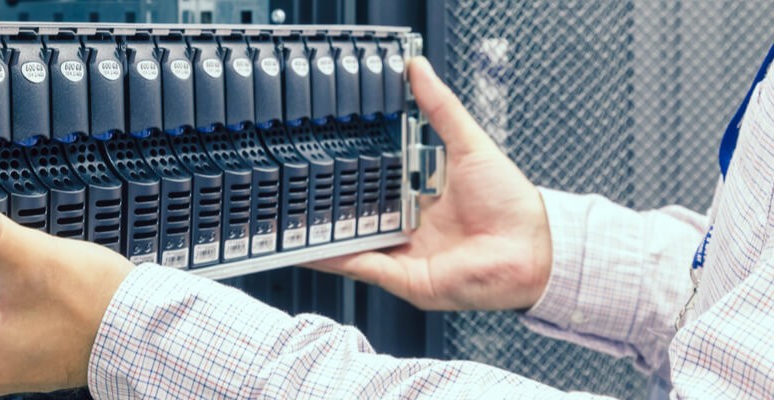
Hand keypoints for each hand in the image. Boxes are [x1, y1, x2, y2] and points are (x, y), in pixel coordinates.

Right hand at [305, 58, 552, 310]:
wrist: (533, 250)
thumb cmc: (511, 203)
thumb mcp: (469, 145)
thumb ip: (441, 109)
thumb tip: (419, 69)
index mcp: (422, 200)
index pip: (378, 183)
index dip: (353, 170)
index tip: (327, 150)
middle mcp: (410, 229)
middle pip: (360, 213)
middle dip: (329, 201)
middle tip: (298, 180)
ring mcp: (404, 255)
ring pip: (352, 241)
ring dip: (322, 231)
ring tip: (290, 215)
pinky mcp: (403, 279)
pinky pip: (360, 267)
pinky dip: (332, 259)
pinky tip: (307, 247)